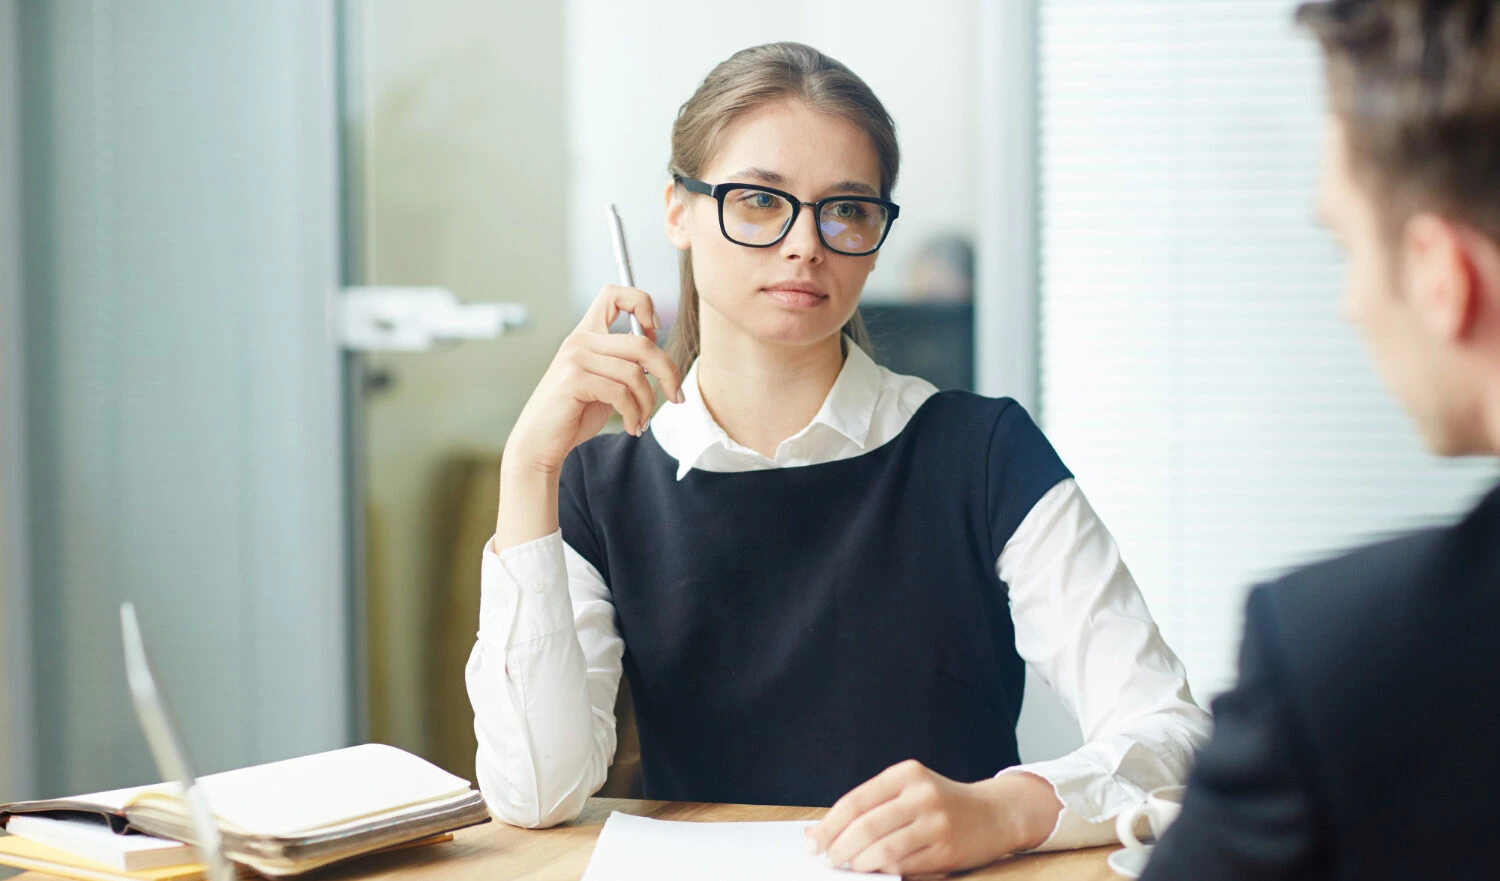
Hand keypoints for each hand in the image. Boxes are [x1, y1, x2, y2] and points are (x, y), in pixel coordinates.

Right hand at [505, 285, 684, 476]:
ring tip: (642, 421)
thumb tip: (660, 355)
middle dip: (668, 371)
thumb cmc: (574, 414)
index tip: (655, 331)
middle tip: (677, 395)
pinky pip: (621, 393)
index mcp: (586, 333)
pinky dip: (633, 414)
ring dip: (648, 403)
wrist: (539, 443)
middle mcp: (580, 340)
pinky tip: (631, 426)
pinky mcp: (574, 380)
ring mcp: (575, 358)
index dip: (643, 304)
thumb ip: (625, 363)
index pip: (615, 294)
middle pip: (641, 343)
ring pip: (635, 373)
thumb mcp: (604, 382)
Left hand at [806, 760, 1061, 874]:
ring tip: (848, 868)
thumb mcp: (908, 791)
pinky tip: (874, 871)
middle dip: (839, 849)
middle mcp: (922, 794)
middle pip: (865, 827)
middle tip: (828, 861)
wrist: (996, 813)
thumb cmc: (942, 803)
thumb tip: (819, 832)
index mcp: (906, 774)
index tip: (813, 842)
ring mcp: (936, 822)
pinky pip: (904, 865)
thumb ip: (869, 807)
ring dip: (859, 864)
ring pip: (883, 850)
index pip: (855, 801)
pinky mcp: (946, 849)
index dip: (829, 826)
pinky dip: (883, 871)